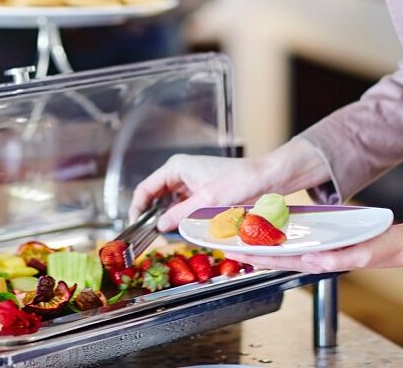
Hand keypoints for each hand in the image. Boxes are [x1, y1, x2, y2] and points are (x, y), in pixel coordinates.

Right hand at [130, 138, 330, 231]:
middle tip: (148, 235)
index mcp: (176, 167)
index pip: (145, 189)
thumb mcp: (207, 201)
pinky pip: (182, 206)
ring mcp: (190, 181)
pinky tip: (181, 229)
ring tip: (164, 235)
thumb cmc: (239, 182)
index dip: (136, 208)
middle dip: (151, 215)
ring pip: (168, 203)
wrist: (266, 178)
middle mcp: (180, 172)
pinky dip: (179, 217)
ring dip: (166, 218)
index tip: (135, 227)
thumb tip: (159, 227)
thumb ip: (180, 214)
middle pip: (154, 196)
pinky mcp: (201, 191)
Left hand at [236, 213, 402, 272]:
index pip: (282, 259)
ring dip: (263, 243)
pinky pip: (297, 239)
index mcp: (320, 260)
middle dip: (251, 251)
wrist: (400, 244)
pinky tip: (270, 228)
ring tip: (242, 235)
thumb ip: (337, 258)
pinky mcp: (325, 240)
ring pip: (284, 248)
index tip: (237, 250)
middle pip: (277, 255)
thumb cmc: (382, 249)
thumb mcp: (362, 253)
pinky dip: (281, 235)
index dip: (257, 256)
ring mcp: (319, 249)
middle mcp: (316, 256)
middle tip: (227, 243)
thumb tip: (313, 259)